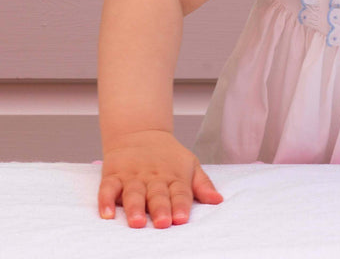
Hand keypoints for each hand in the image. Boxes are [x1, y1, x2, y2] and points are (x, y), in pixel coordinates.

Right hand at [98, 129, 222, 227]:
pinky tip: (106, 213)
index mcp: (174, 176)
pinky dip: (105, 201)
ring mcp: (133, 176)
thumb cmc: (169, 156)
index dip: (181, 205)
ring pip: (133, 193)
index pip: (180, 192)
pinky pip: (107, 188)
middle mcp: (154, 177)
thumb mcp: (190, 165)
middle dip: (160, 209)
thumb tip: (218, 200)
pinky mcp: (114, 175)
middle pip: (157, 194)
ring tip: (137, 222)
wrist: (141, 132)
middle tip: (163, 223)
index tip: (182, 219)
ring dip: (135, 207)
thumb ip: (202, 185)